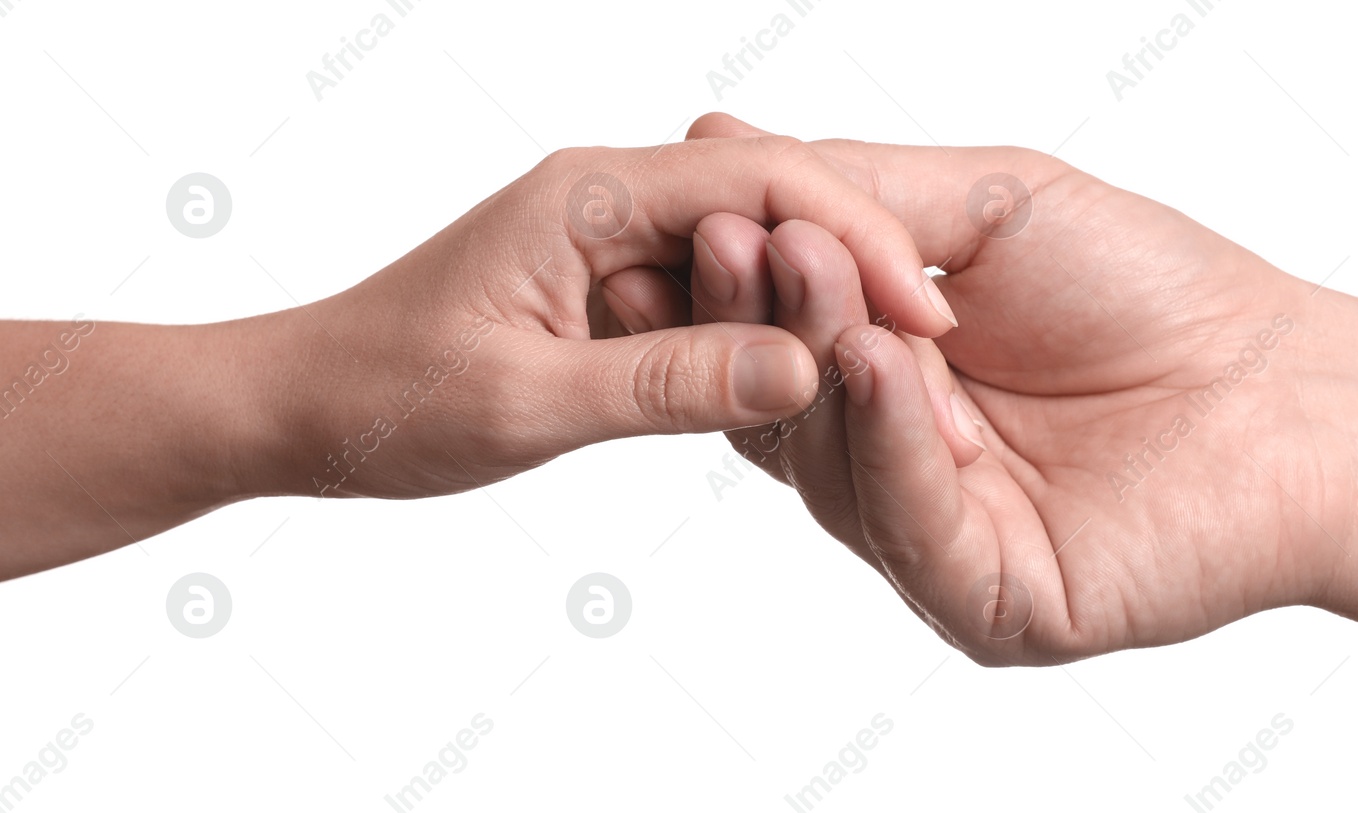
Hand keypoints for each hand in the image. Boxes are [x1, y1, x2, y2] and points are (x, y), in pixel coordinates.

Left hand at [0, 134, 963, 576]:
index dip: (863, 244)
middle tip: (944, 368)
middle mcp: (612, 199)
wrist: (299, 406)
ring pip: (756, 258)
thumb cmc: (384, 395)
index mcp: (592, 195)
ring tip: (904, 391)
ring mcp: (615, 242)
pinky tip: (820, 390)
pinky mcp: (613, 289)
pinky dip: (773, 342)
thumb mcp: (528, 403)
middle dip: (865, 280)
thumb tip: (805, 371)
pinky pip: (719, 301)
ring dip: (828, 316)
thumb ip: (667, 382)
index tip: (932, 321)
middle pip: (777, 210)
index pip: (765, 186)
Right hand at [681, 114, 1357, 664]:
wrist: (1292, 388)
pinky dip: (889, 443)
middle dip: (759, 314)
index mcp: (884, 377)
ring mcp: (933, 537)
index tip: (700, 209)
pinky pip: (910, 529)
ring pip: (829, 466)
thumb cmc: (1153, 290)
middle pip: (781, 402)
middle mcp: (892, 462)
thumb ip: (857, 192)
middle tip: (738, 236)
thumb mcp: (988, 208)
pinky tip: (881, 364)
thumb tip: (716, 146)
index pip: (769, 335)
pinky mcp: (986, 601)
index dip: (728, 280)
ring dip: (819, 362)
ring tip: (812, 270)